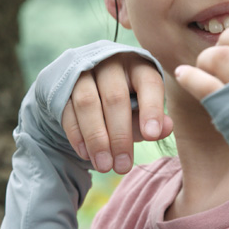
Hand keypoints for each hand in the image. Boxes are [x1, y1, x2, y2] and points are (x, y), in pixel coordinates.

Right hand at [61, 53, 173, 173]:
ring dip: (96, 138)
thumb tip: (166, 129)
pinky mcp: (61, 84)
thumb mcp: (141, 108)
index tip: (152, 135)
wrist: (87, 84)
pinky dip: (77, 135)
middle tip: (123, 166)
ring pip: (87, 103)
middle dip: (120, 135)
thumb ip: (152, 120)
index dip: (151, 108)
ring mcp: (82, 71)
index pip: (148, 83)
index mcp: (137, 65)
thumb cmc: (124, 99)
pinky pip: (67, 110)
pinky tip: (86, 155)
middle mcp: (109, 62)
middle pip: (115, 97)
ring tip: (104, 166)